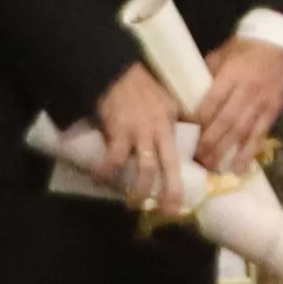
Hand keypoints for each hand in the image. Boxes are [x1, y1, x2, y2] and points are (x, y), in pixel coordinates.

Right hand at [92, 62, 194, 215]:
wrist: (116, 72)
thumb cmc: (141, 86)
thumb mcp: (166, 101)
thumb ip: (173, 119)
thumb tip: (183, 134)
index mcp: (170, 125)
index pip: (180, 156)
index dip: (183, 177)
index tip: (184, 197)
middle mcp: (158, 131)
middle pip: (168, 168)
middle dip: (169, 192)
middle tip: (167, 211)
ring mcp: (139, 133)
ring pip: (145, 169)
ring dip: (139, 190)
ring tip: (133, 203)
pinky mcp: (118, 132)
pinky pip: (114, 159)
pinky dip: (105, 171)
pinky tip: (98, 178)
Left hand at [190, 38, 282, 182]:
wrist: (279, 47)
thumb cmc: (245, 49)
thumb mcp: (222, 54)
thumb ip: (207, 74)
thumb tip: (187, 95)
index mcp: (233, 74)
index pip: (213, 100)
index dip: (199, 118)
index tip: (185, 131)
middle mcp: (248, 91)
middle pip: (226, 120)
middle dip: (209, 141)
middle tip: (194, 158)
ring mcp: (261, 103)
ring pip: (241, 131)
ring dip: (225, 151)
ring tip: (210, 166)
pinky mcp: (272, 112)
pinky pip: (259, 136)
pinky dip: (248, 153)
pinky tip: (238, 168)